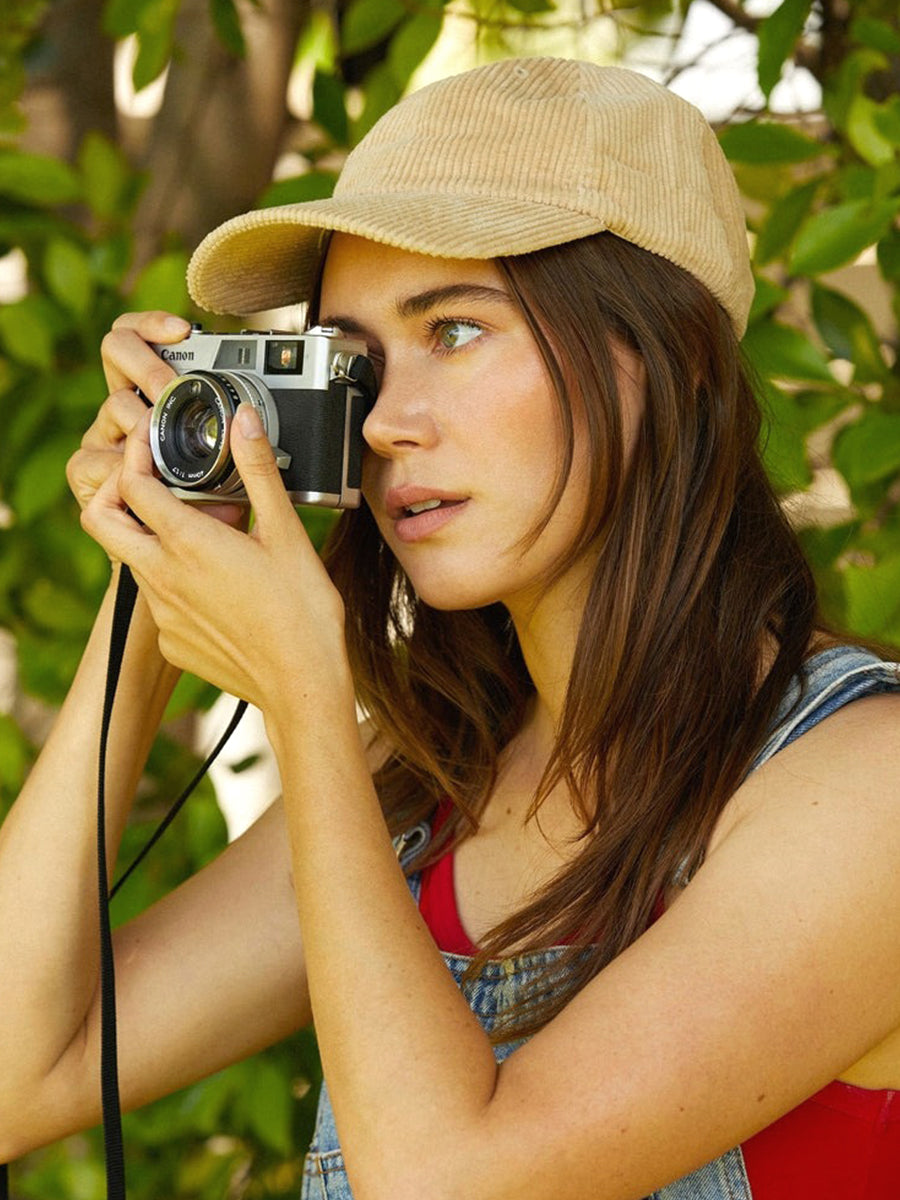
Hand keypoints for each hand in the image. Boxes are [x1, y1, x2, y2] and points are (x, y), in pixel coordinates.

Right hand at [68, 311, 244, 529]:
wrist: (189, 562)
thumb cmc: (217, 513)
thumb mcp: (241, 474)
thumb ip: (245, 445)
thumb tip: (255, 417)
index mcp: (156, 396)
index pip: (138, 334)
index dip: (153, 322)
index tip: (183, 329)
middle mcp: (125, 408)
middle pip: (115, 350)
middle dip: (147, 366)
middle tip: (172, 390)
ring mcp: (104, 437)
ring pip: (112, 405)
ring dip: (141, 418)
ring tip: (167, 437)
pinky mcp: (87, 473)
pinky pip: (91, 460)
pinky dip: (119, 468)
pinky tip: (140, 476)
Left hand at [80, 402, 350, 716]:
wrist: (303, 684)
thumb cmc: (303, 611)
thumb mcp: (286, 531)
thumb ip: (258, 470)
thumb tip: (243, 421)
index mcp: (188, 542)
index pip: (132, 483)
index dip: (137, 454)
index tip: (154, 442)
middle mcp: (163, 576)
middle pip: (101, 520)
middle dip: (114, 490)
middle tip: (147, 479)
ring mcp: (162, 613)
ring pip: (133, 560)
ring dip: (150, 537)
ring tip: (195, 531)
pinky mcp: (172, 640)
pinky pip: (157, 601)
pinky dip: (173, 582)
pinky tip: (213, 584)